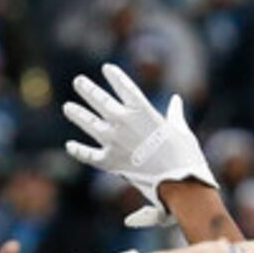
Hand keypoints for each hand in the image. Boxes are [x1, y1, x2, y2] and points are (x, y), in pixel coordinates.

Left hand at [63, 63, 216, 228]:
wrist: (179, 183)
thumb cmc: (185, 156)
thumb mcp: (181, 130)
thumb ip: (175, 114)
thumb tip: (176, 100)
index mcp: (142, 110)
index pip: (124, 86)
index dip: (115, 76)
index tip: (107, 69)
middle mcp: (123, 122)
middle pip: (100, 100)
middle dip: (88, 90)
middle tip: (79, 82)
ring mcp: (114, 141)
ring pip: (89, 123)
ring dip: (78, 114)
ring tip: (68, 107)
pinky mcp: (110, 162)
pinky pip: (90, 155)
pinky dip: (79, 151)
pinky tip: (70, 146)